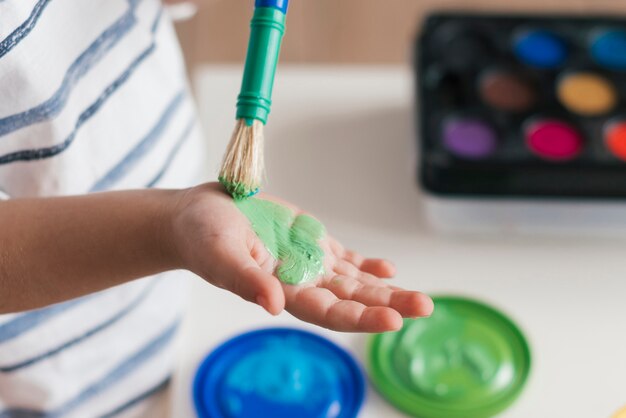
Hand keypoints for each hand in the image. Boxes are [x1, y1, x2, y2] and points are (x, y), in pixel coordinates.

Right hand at [169, 183, 432, 332]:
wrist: (198, 215)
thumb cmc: (201, 237)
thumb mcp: (220, 254)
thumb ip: (245, 279)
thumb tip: (275, 306)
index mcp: (283, 292)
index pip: (328, 312)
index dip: (360, 318)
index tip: (392, 320)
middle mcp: (301, 282)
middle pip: (352, 300)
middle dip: (388, 305)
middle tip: (424, 307)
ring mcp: (308, 262)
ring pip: (354, 281)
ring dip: (386, 289)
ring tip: (420, 299)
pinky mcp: (309, 242)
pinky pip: (344, 257)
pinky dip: (366, 265)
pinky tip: (387, 268)